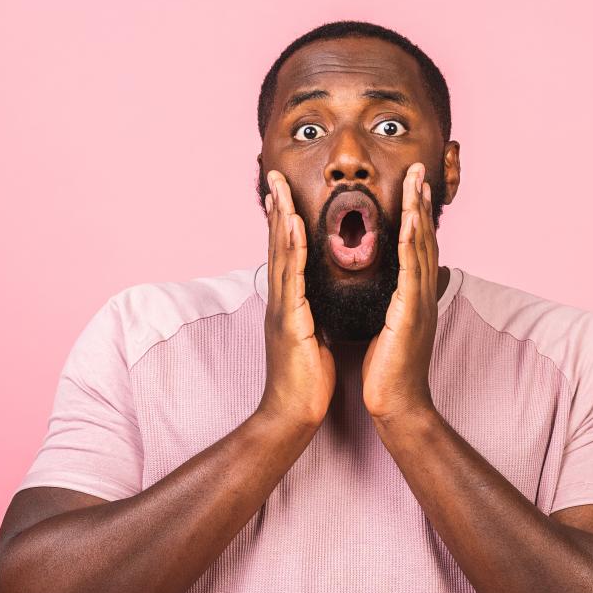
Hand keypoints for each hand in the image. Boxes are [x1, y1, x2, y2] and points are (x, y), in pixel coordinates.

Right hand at [256, 170, 336, 430]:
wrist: (292, 416)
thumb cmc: (307, 383)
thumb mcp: (312, 341)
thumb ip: (312, 318)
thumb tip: (319, 305)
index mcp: (288, 305)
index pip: (286, 256)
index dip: (283, 224)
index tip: (283, 195)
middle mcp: (280, 302)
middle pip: (277, 247)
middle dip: (275, 209)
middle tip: (273, 176)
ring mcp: (281, 310)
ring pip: (280, 254)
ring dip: (279, 217)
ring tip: (278, 187)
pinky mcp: (289, 321)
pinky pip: (292, 277)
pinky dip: (291, 246)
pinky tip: (292, 223)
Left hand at [362, 162, 439, 421]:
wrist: (396, 406)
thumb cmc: (387, 372)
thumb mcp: (390, 329)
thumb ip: (394, 305)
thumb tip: (394, 291)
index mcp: (413, 296)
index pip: (415, 247)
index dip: (415, 214)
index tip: (412, 184)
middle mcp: (421, 294)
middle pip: (424, 238)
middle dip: (421, 202)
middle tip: (419, 168)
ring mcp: (420, 302)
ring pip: (421, 247)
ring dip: (420, 210)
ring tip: (417, 180)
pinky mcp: (412, 313)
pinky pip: (412, 270)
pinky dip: (413, 241)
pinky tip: (412, 219)